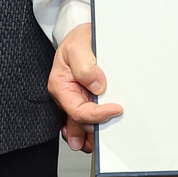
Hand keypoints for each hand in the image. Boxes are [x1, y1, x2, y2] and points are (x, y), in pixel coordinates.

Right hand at [48, 24, 122, 152]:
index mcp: (60, 86)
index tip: (116, 110)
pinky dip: (92, 127)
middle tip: (112, 136)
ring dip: (91, 135)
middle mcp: (66, 95)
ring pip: (80, 124)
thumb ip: (85, 66)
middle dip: (94, 131)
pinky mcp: (82, 96)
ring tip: (104, 143)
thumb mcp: (78, 47)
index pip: (78, 111)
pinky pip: (84, 117)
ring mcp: (74, 97)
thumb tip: (97, 84)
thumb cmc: (76, 38)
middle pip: (79, 122)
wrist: (80, 33)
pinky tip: (98, 134)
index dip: (97, 115)